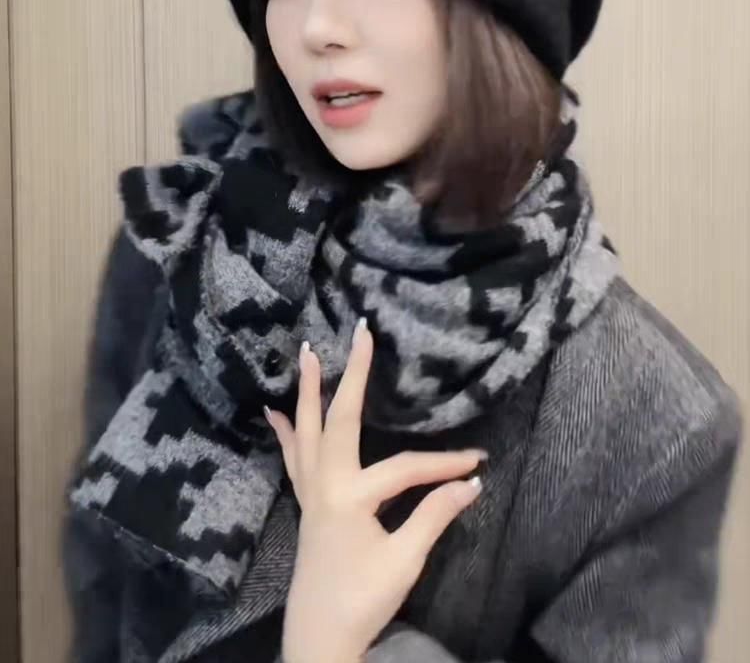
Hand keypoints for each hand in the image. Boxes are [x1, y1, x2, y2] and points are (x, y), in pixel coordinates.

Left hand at [264, 317, 486, 662]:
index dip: (444, 465)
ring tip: (306, 353)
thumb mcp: (405, 560)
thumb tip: (471, 482)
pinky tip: (274, 413)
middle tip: (359, 334)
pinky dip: (286, 432)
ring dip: (308, 391)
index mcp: (350, 496)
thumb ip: (434, 515)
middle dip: (353, 375)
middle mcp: (325, 484)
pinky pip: (293, 457)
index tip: (478, 461)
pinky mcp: (307, 503)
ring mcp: (311, 492)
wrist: (318, 637)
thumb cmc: (362, 599)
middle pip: (340, 419)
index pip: (406, 469)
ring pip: (308, 431)